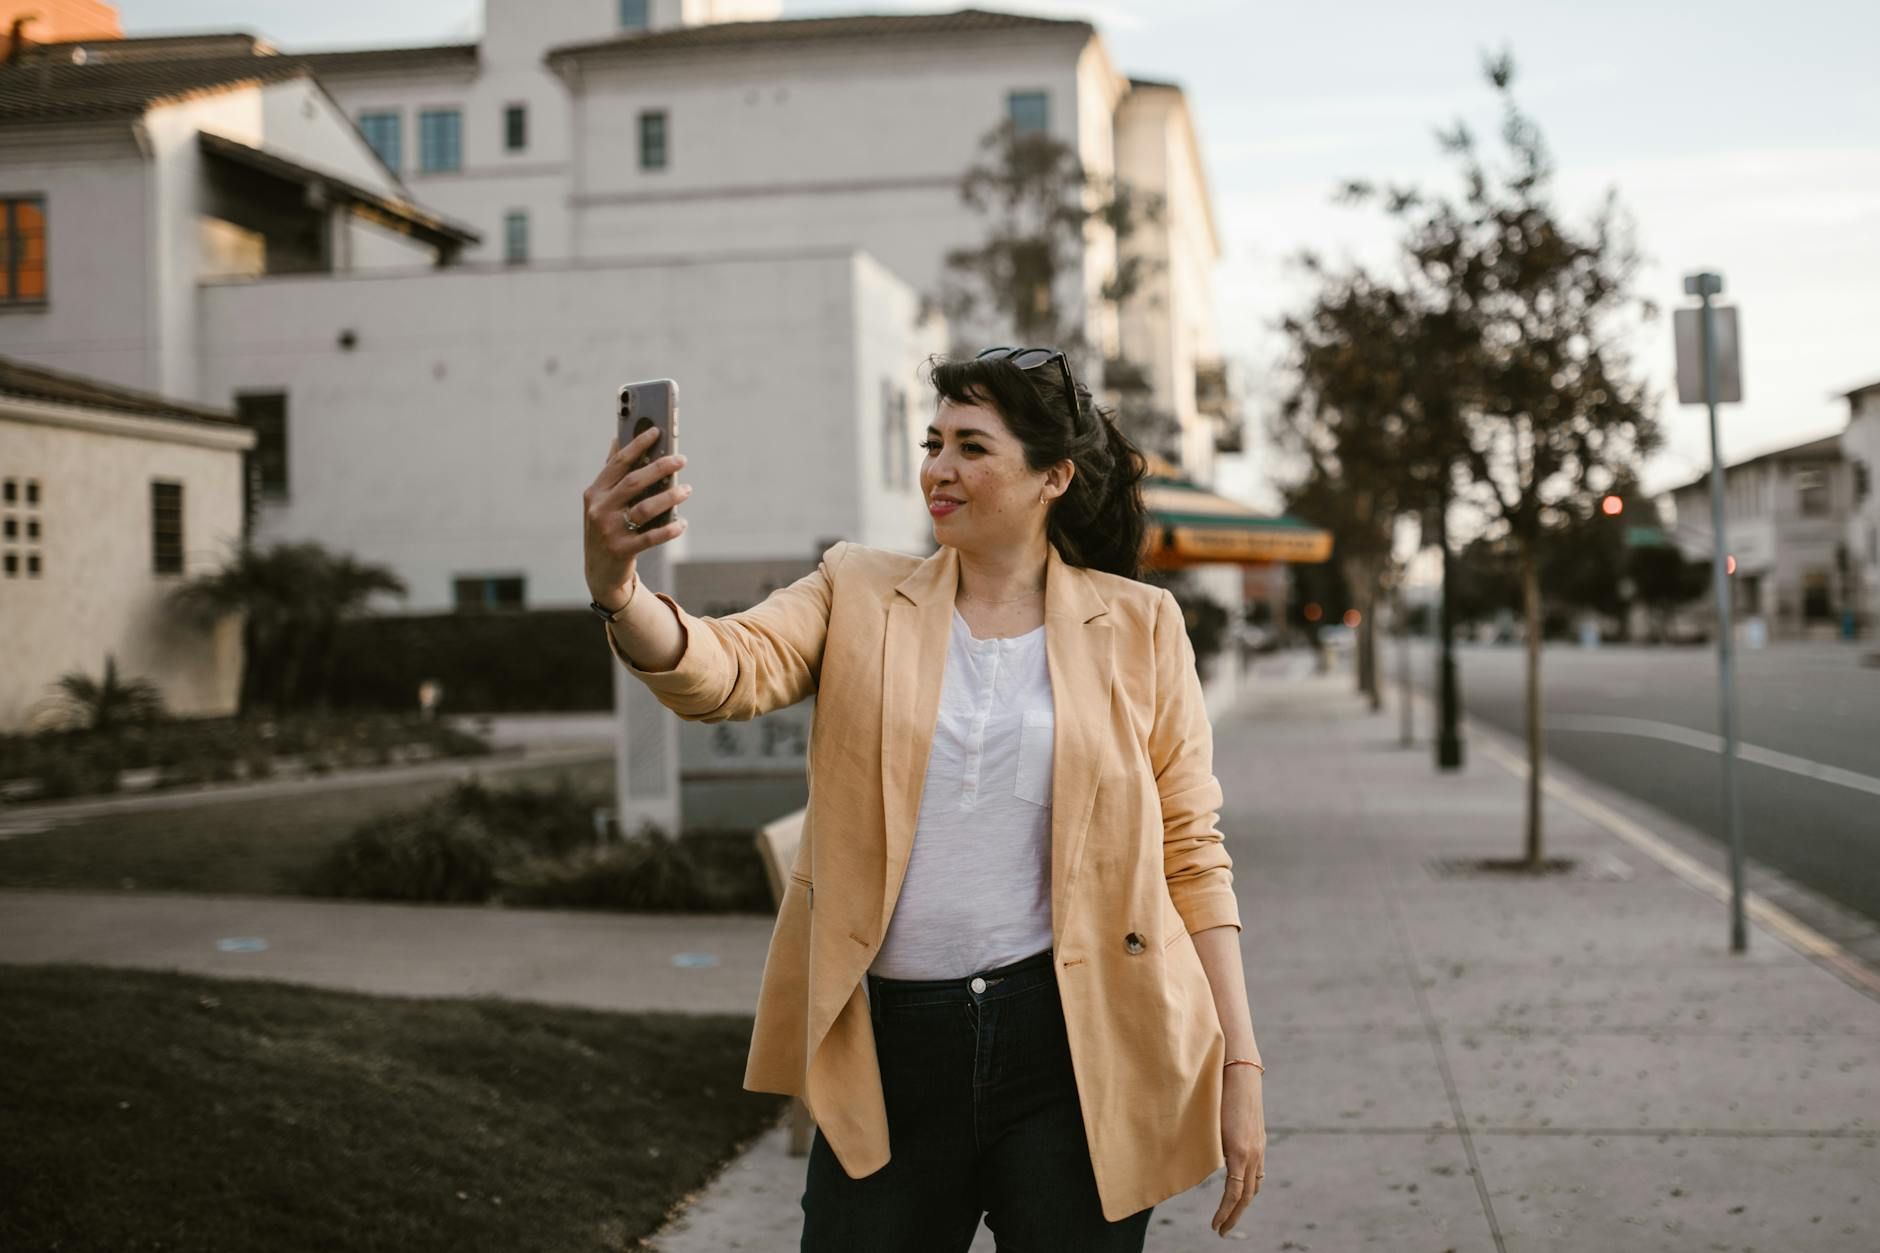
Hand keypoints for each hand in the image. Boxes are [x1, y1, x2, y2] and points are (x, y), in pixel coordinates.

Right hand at [582, 426, 689, 600]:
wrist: (600, 571)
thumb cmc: (607, 528)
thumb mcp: (602, 501)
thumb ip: (611, 473)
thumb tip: (618, 440)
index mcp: (595, 492)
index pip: (618, 463)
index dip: (638, 445)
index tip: (657, 431)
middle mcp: (599, 509)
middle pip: (634, 482)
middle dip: (660, 468)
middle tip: (681, 459)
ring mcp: (609, 531)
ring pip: (645, 508)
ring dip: (670, 497)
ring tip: (687, 489)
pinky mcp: (622, 550)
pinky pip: (651, 537)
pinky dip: (669, 529)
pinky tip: (682, 523)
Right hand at [1211, 1066, 1264, 1236]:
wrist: (1239, 1069)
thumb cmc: (1229, 1084)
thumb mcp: (1228, 1113)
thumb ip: (1225, 1129)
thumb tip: (1211, 1136)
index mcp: (1256, 1144)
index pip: (1254, 1180)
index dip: (1243, 1198)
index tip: (1232, 1211)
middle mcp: (1257, 1152)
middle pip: (1251, 1193)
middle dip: (1237, 1213)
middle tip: (1224, 1229)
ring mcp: (1251, 1152)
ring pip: (1244, 1195)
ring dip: (1232, 1214)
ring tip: (1220, 1228)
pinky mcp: (1241, 1151)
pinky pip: (1234, 1189)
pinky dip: (1227, 1207)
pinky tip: (1218, 1219)